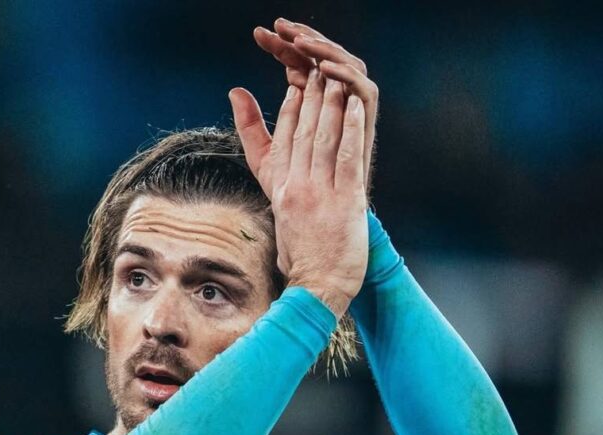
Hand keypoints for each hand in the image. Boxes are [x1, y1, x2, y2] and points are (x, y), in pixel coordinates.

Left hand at [229, 18, 378, 198]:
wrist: (327, 241)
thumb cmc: (301, 200)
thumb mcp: (268, 161)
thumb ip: (252, 127)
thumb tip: (234, 90)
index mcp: (315, 112)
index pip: (299, 69)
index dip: (281, 50)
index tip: (260, 34)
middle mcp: (338, 111)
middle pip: (320, 66)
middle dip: (298, 44)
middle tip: (277, 26)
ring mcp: (355, 120)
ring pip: (346, 71)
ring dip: (323, 52)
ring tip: (299, 39)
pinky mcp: (368, 131)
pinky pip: (364, 94)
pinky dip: (347, 78)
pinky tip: (325, 68)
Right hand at [231, 68, 368, 316]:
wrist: (317, 289)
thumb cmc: (303, 262)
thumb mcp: (282, 225)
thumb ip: (280, 201)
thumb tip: (278, 197)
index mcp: (281, 192)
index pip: (282, 142)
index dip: (288, 110)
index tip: (295, 88)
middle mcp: (296, 188)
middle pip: (301, 133)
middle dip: (309, 97)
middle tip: (316, 69)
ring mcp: (319, 194)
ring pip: (322, 138)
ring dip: (329, 105)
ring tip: (334, 79)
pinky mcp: (345, 202)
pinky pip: (346, 157)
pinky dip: (350, 129)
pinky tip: (354, 108)